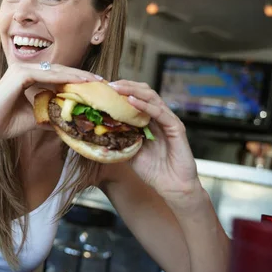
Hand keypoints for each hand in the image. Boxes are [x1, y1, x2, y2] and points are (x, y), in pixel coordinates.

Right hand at [0, 63, 100, 141]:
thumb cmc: (7, 123)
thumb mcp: (35, 117)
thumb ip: (50, 114)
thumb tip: (67, 122)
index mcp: (26, 76)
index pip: (56, 75)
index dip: (76, 79)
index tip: (94, 86)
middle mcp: (23, 69)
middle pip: (59, 70)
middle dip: (81, 76)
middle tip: (101, 81)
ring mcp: (21, 69)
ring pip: (56, 71)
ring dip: (77, 76)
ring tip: (96, 81)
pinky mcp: (20, 74)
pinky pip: (48, 75)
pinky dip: (65, 79)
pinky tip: (81, 83)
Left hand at [108, 80, 199, 199]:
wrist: (172, 187)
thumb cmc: (153, 170)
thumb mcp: (129, 152)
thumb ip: (118, 140)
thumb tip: (96, 134)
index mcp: (148, 120)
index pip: (134, 97)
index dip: (120, 91)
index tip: (102, 88)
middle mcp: (159, 116)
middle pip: (143, 91)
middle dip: (125, 86)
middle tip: (107, 84)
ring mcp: (168, 120)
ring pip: (151, 97)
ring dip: (132, 90)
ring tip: (116, 88)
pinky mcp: (176, 128)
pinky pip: (160, 112)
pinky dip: (145, 105)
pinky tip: (131, 101)